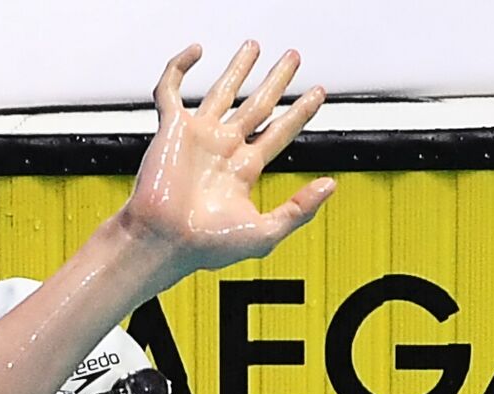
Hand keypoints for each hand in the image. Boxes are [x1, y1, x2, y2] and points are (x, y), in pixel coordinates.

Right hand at [119, 41, 335, 275]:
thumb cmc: (205, 246)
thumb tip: (329, 186)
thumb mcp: (265, 232)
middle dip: (277, 81)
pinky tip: (196, 51)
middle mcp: (222, 150)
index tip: (318, 94)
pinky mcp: (171, 129)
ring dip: (238, 68)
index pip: (279, 132)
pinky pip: (171, 90)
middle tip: (293, 59)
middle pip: (257, 105)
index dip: (300, 112)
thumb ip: (300, 209)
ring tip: (254, 47)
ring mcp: (197, 137)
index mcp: (243, 172)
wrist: (163, 242)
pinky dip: (180, 67)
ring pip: (222, 91)